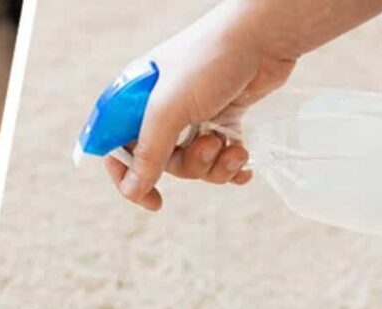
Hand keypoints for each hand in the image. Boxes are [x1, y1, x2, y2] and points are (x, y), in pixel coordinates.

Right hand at [109, 0, 296, 209]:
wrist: (266, 35)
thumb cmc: (209, 61)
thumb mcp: (169, 110)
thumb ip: (149, 154)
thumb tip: (132, 192)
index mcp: (134, 101)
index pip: (116, 149)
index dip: (128, 178)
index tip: (151, 201)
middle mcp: (159, 110)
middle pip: (160, 163)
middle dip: (189, 165)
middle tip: (209, 147)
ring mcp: (191, 116)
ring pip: (192, 163)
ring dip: (214, 164)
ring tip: (233, 147)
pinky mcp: (221, 118)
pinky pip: (217, 157)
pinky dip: (231, 164)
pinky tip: (244, 161)